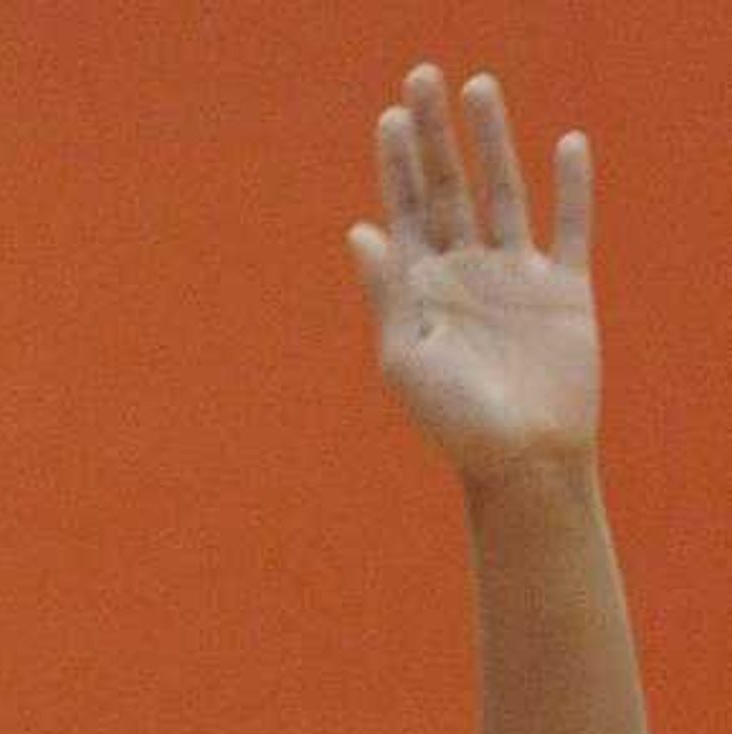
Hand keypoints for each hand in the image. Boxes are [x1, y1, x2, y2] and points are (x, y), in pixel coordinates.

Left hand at [350, 67, 597, 480]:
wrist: (520, 459)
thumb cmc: (453, 420)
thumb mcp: (405, 355)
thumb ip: (387, 291)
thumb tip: (359, 229)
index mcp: (420, 289)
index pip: (404, 211)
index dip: (396, 164)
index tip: (389, 116)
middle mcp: (465, 273)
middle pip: (449, 187)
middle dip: (436, 135)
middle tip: (422, 76)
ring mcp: (515, 276)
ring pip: (504, 191)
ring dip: (493, 141)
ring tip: (479, 88)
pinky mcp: (565, 288)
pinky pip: (570, 226)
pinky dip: (571, 187)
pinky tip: (567, 144)